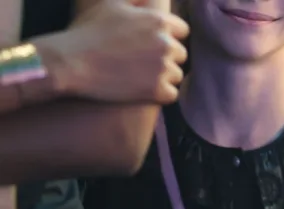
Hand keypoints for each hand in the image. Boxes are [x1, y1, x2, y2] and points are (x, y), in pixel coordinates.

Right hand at [34, 0, 189, 103]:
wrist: (71, 62)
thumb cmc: (88, 31)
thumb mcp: (112, 3)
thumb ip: (137, 0)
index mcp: (159, 21)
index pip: (182, 31)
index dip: (169, 37)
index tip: (153, 44)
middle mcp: (165, 44)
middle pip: (180, 54)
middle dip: (166, 58)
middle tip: (143, 62)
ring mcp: (162, 68)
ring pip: (176, 75)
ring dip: (163, 77)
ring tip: (140, 76)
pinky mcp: (156, 91)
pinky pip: (171, 94)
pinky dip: (160, 95)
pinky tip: (143, 91)